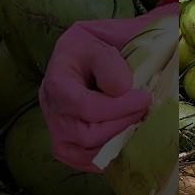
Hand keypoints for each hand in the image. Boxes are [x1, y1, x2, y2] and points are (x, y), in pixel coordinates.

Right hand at [38, 3, 176, 172]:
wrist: (106, 46)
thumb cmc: (112, 40)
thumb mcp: (113, 35)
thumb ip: (111, 62)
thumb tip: (120, 90)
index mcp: (60, 73)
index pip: (84, 105)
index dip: (118, 108)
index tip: (145, 98)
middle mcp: (50, 100)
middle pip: (82, 133)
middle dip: (120, 125)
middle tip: (144, 113)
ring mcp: (54, 121)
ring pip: (79, 150)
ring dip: (114, 142)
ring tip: (136, 126)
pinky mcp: (63, 137)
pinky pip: (76, 159)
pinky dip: (101, 157)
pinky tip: (122, 142)